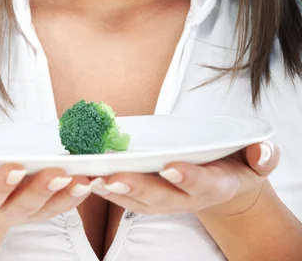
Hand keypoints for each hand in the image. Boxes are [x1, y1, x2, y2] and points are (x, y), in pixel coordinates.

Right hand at [0, 152, 92, 228]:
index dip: (0, 185)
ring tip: (86, 180)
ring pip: (48, 208)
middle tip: (59, 174)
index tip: (15, 168)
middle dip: (41, 190)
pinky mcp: (43, 205)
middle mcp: (3, 211)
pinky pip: (63, 203)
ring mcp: (26, 210)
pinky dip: (80, 193)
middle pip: (23, 206)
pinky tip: (96, 179)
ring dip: (69, 195)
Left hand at [89, 140, 279, 217]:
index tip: (171, 167)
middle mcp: (188, 197)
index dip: (188, 178)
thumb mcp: (257, 159)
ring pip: (138, 200)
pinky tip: (89, 177)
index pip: (202, 184)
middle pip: (161, 197)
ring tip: (90, 177)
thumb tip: (262, 151)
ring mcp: (168, 200)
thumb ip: (262, 155)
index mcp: (216, 185)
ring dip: (113, 190)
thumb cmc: (239, 163)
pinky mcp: (151, 197)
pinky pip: (127, 198)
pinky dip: (108, 189)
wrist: (227, 182)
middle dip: (136, 187)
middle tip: (112, 177)